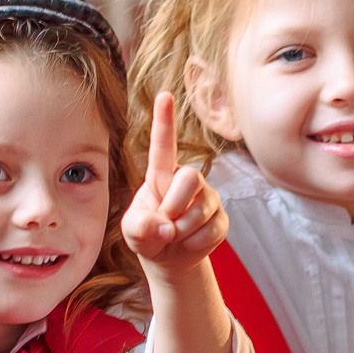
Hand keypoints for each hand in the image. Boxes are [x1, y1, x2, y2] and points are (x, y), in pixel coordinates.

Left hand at [121, 92, 226, 278]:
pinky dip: (195, 243)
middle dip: (175, 206)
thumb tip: (167, 227)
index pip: (163, 145)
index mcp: (161, 174)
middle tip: (166, 224)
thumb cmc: (147, 234)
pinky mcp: (221, 218)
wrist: (169, 257)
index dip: (165, 120)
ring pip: (201, 209)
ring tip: (174, 235)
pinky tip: (189, 242)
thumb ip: (141, 226)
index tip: (164, 95)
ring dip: (182, 230)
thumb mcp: (132, 231)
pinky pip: (211, 229)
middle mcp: (187, 179)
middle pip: (190, 178)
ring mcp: (207, 198)